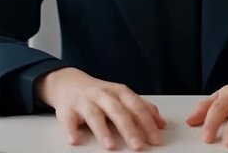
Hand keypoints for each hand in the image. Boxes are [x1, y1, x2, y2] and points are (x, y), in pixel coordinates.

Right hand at [35, 68, 166, 150]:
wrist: (68, 82)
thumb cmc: (99, 93)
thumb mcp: (122, 96)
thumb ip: (141, 108)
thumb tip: (161, 124)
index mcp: (119, 92)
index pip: (136, 107)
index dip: (147, 123)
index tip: (155, 139)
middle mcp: (102, 95)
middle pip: (117, 111)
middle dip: (129, 129)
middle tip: (138, 145)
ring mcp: (84, 101)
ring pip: (94, 115)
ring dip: (102, 131)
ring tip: (111, 146)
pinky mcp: (66, 110)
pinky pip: (68, 120)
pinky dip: (71, 130)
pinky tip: (75, 140)